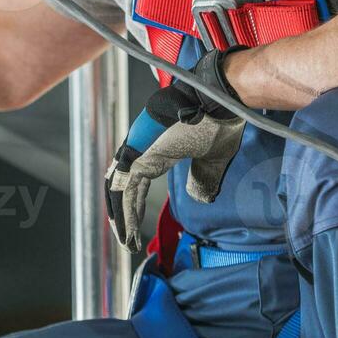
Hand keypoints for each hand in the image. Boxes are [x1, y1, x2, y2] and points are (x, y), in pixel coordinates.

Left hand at [104, 48, 245, 251]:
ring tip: (125, 240)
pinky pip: (124, 185)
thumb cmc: (217, 120)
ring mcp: (135, 147)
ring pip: (119, 189)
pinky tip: (125, 226)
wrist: (215, 96)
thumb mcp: (213, 159)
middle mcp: (139, 149)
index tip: (135, 225)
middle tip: (126, 240)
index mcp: (155, 151)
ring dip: (121, 217)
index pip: (137, 183)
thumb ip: (204, 178)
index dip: (134, 205)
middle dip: (123, 216)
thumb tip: (201, 197)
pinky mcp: (137, 150)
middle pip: (122, 188)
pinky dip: (124, 208)